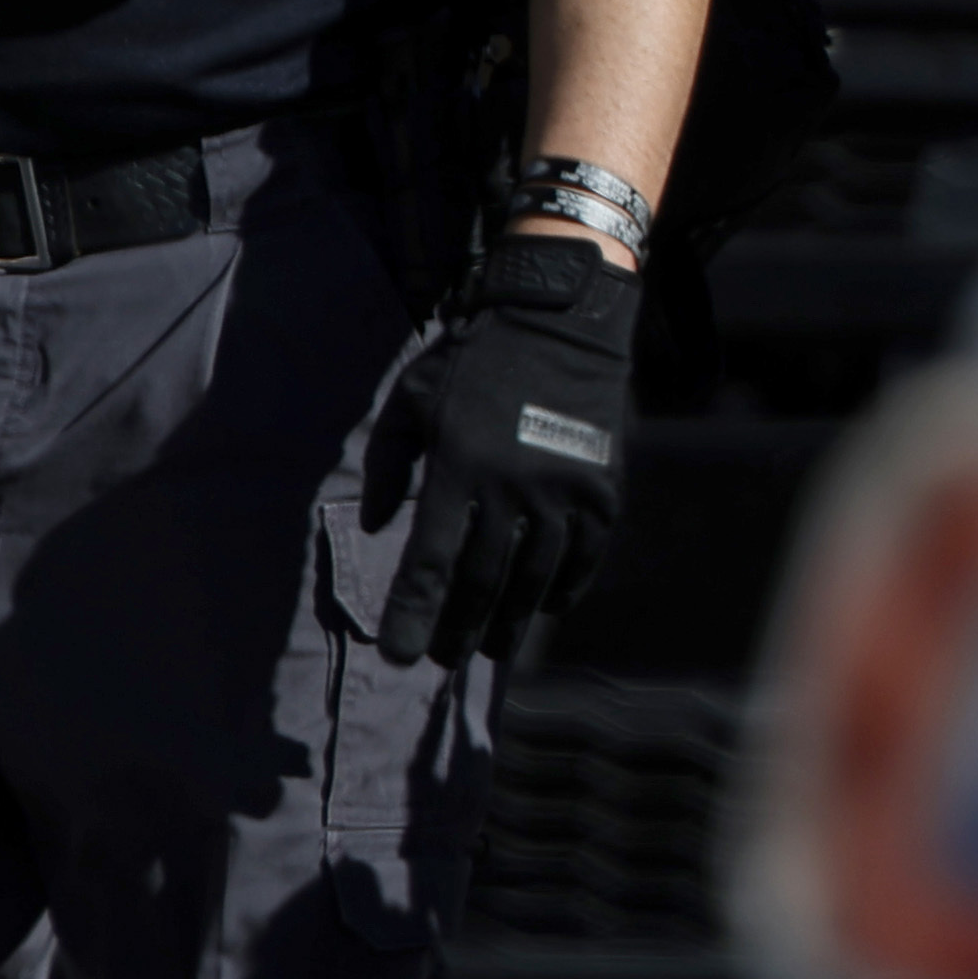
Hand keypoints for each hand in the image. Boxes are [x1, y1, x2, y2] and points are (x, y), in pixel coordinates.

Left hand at [379, 235, 641, 667]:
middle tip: (444, 658)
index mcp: (458, 466)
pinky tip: (545, 608)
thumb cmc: (473, 360)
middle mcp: (512, 488)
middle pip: (482, 580)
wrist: (559, 320)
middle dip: (458, 627)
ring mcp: (564, 492)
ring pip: (534, 578)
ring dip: (509, 620)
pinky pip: (583, 559)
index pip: (430, 561)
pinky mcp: (603, 492)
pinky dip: (564, 589)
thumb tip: (374, 528)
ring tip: (491, 648)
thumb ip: (385, 465)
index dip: (414, 613)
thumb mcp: (411, 400)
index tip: (400, 655)